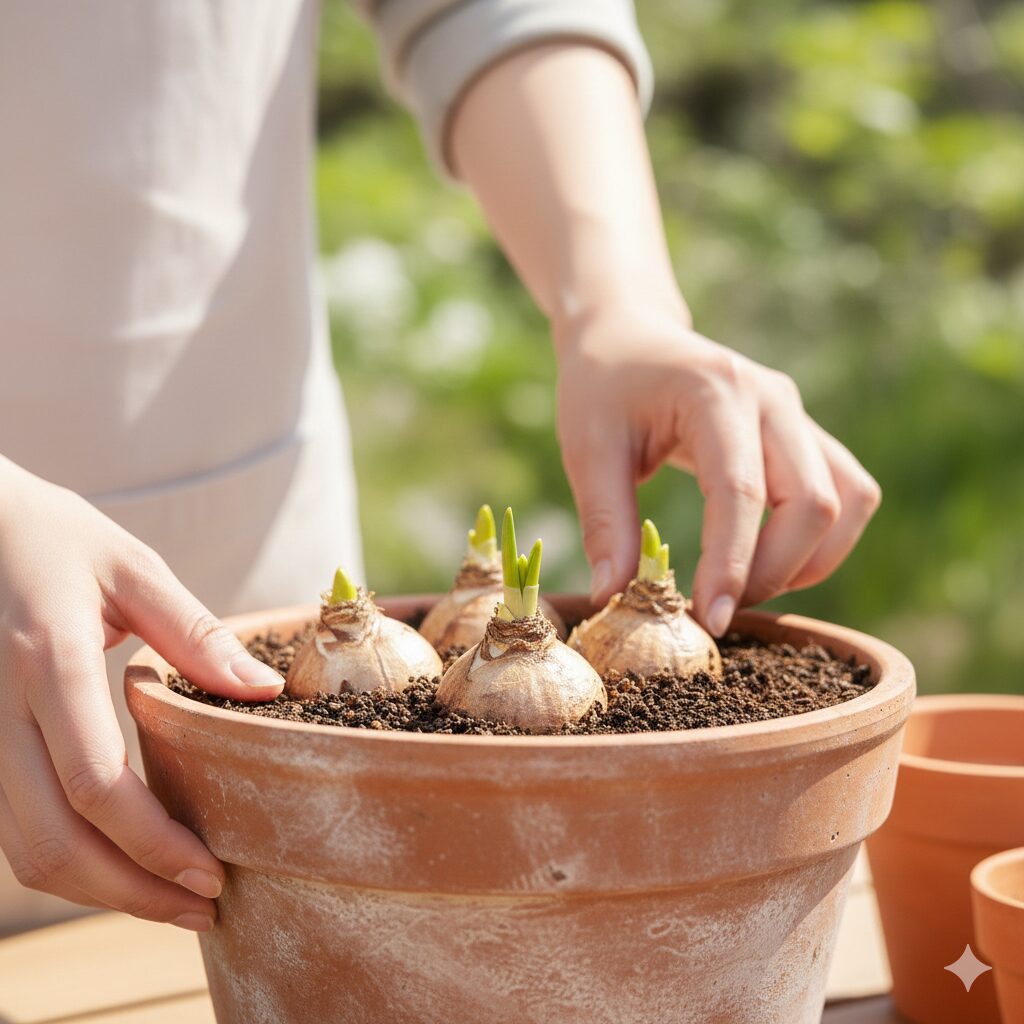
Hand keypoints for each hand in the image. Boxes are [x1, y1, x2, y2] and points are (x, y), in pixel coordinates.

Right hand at [0, 459, 283, 929]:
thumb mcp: (131, 568)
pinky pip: (13, 826)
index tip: (212, 871)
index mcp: (46, 660)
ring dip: (99, 890)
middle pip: (52, 840)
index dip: (154, 843)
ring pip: (24, 848)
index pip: (94, 782)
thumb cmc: (55, 538)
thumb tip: (263, 694)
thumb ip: (194, 633)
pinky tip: (124, 863)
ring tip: (173, 900)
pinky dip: (69, 860)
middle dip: (131, 891)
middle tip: (203, 906)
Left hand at [555, 301, 881, 634]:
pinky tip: (770, 561)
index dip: (732, 563)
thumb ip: (605, 522)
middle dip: (773, 571)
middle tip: (718, 608)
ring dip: (809, 560)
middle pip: (815, 502)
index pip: (742, 491)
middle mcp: (773, 398)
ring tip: (745, 587)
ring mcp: (797, 413)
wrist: (629, 335)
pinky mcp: (805, 433)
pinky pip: (848, 494)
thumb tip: (615, 597)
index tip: (712, 618)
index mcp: (715, 391)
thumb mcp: (587, 448)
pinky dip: (822, 541)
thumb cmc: (602, 387)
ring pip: (848, 501)